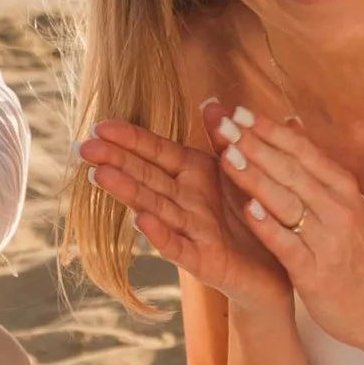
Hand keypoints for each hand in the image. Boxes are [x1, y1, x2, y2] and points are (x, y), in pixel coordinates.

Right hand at [77, 117, 293, 308]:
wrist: (280, 263)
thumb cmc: (254, 214)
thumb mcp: (240, 170)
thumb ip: (223, 138)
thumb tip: (210, 100)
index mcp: (195, 174)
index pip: (156, 151)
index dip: (130, 139)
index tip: (99, 126)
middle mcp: (187, 201)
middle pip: (147, 177)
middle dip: (116, 161)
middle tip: (83, 149)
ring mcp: (192, 230)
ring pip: (155, 207)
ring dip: (128, 192)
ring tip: (100, 176)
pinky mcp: (204, 260)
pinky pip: (180, 246)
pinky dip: (161, 235)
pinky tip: (141, 221)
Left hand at [207, 100, 363, 348]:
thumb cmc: (356, 256)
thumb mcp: (343, 205)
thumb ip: (314, 168)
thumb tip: (292, 124)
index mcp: (342, 189)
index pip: (302, 150)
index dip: (269, 129)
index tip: (238, 110)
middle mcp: (338, 208)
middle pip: (291, 169)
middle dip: (255, 144)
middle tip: (222, 123)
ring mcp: (329, 240)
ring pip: (288, 201)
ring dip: (256, 177)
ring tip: (227, 155)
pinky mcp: (317, 272)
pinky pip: (290, 244)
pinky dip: (269, 226)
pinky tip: (249, 211)